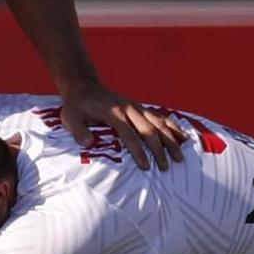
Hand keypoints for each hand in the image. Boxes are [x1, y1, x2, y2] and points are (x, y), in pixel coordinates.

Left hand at [61, 83, 185, 170]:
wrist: (84, 86)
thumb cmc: (77, 106)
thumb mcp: (71, 118)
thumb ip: (79, 131)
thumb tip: (89, 143)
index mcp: (114, 113)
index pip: (129, 135)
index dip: (138, 151)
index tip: (146, 167)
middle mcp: (129, 109)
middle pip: (148, 130)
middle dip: (158, 150)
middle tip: (165, 167)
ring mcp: (136, 107)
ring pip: (158, 123)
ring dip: (170, 140)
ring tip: (179, 156)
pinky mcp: (140, 108)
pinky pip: (160, 117)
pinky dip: (172, 127)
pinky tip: (183, 137)